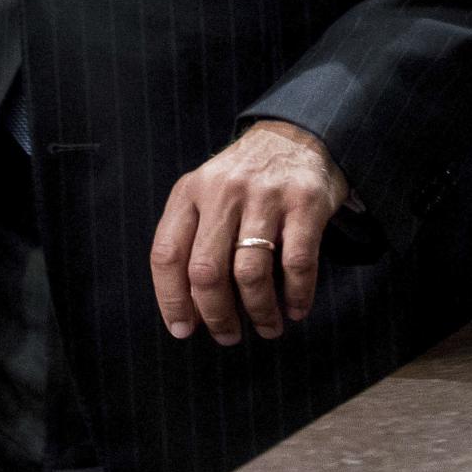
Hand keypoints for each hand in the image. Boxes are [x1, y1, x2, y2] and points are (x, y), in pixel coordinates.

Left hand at [150, 120, 347, 346]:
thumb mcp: (207, 194)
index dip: (171, 300)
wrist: (297, 135)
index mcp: (190, 192)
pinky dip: (297, 295)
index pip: (167, 254)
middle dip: (216, 315)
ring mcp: (264, 196)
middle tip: (228, 336)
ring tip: (266, 328)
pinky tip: (296, 309)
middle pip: (206, 271)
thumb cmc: (244, 181)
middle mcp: (222, 191)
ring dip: (259, 312)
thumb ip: (194, 240)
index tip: (183, 330)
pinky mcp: (304, 202)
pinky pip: (297, 263)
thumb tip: (189, 312)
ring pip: (250, 273)